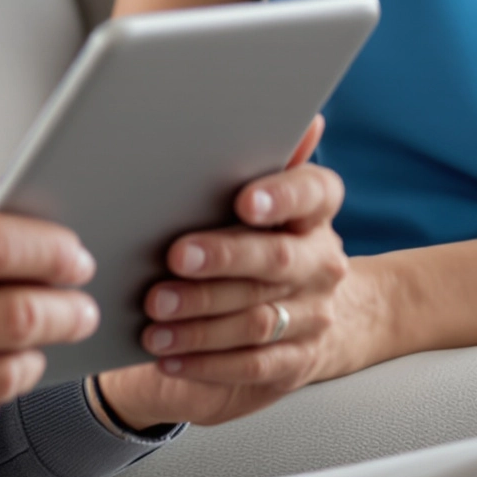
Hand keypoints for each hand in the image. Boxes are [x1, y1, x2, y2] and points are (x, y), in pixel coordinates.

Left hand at [96, 119, 378, 431]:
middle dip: (223, 258)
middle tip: (175, 258)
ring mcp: (313, 315)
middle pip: (277, 258)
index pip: (314, 193)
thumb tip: (291, 112)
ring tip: (154, 316)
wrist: (309, 316)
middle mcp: (322, 262)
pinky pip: (254, 365)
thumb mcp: (260, 195)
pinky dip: (207, 361)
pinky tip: (169, 355)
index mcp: (315, 213)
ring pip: (258, 317)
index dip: (282, 195)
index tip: (246, 200)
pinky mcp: (297, 361)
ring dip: (201, 319)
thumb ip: (263, 156)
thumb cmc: (263, 238)